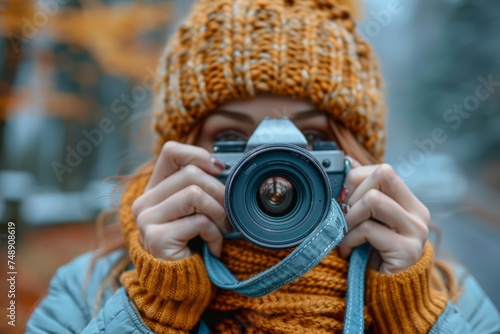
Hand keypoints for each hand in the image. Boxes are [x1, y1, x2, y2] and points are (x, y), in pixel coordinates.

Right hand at [131, 141, 228, 260]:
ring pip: (195, 194)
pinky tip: (214, 248)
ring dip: (219, 214)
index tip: (220, 169)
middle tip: (230, 213)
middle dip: (220, 192)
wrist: (181, 289)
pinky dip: (215, 235)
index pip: (171, 152)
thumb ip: (200, 189)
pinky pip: (199, 222)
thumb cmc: (194, 247)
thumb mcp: (195, 212)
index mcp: (154, 191)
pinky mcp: (157, 238)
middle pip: (190, 174)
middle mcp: (143, 203)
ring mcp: (146, 220)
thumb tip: (224, 167)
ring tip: (223, 230)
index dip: (198, 154)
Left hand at [339, 159, 429, 273]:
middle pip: (382, 175)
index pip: (384, 170)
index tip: (343, 200)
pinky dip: (350, 239)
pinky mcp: (407, 250)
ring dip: (350, 217)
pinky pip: (368, 229)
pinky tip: (348, 251)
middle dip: (353, 195)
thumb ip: (363, 195)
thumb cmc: (374, 253)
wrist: (390, 293)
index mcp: (409, 202)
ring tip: (345, 234)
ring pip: (374, 199)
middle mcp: (417, 213)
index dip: (357, 180)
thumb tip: (347, 163)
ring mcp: (416, 231)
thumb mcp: (369, 220)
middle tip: (343, 218)